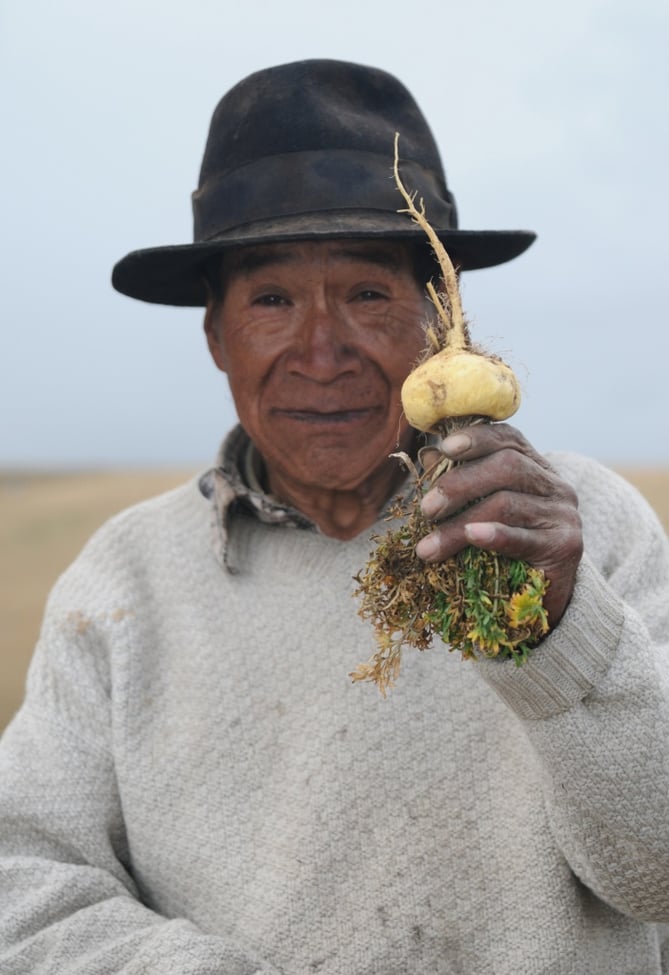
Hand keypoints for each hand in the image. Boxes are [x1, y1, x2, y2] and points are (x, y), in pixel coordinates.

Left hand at [415, 424, 582, 627]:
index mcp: (536, 468)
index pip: (509, 439)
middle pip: (507, 466)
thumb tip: (428, 454)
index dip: (477, 437)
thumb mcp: (483, 510)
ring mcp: (563, 515)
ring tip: (428, 547)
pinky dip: (495, 535)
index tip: (444, 447)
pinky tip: (473, 536)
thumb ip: (460, 480)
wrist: (545, 598)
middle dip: (460, 484)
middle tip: (427, 508)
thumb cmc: (506, 549)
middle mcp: (555, 486)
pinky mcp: (565, 547)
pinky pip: (524, 538)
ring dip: (459, 524)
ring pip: (507, 504)